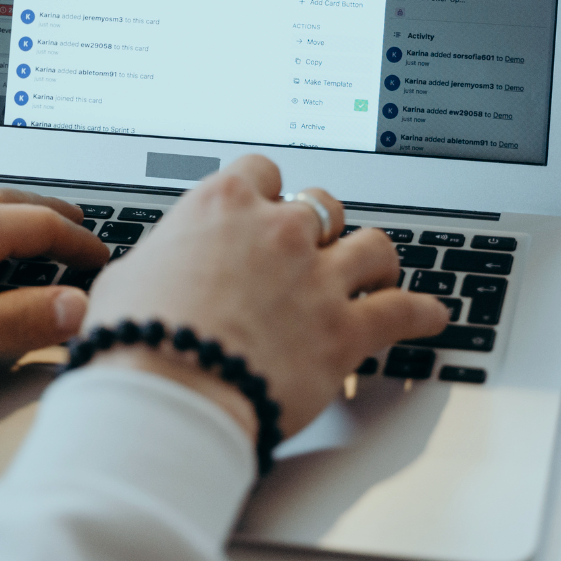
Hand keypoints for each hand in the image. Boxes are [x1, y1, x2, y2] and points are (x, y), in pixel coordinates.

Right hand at [83, 155, 447, 438]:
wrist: (169, 390)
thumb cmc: (139, 333)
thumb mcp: (130, 276)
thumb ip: (160, 258)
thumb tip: (156, 267)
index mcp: (223, 205)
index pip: (261, 170)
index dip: (265, 191)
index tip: (265, 206)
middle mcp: (277, 230)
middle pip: (322, 203)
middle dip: (320, 224)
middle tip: (313, 246)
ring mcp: (317, 276)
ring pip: (373, 246)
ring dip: (373, 259)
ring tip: (373, 272)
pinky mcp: (345, 330)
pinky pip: (403, 311)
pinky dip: (422, 313)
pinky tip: (430, 315)